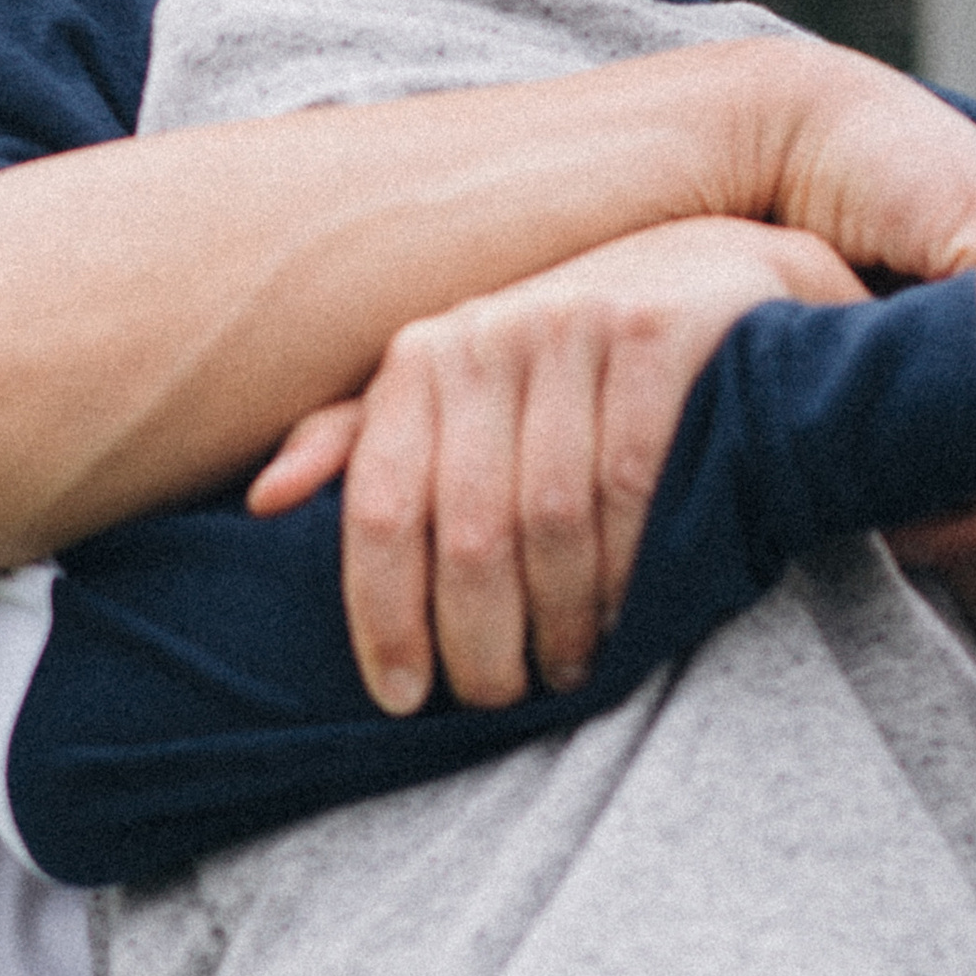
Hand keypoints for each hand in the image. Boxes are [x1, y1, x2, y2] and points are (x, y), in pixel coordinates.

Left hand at [253, 219, 865, 712]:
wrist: (712, 274)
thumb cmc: (567, 363)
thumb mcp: (460, 388)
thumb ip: (363, 440)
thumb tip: (262, 500)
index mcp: (424, 356)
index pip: (383, 506)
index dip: (385, 614)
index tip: (402, 698)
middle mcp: (488, 333)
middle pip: (468, 530)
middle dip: (479, 640)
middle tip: (496, 702)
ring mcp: (574, 326)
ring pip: (551, 519)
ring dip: (559, 620)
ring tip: (563, 673)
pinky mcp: (656, 334)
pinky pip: (629, 483)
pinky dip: (624, 568)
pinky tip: (624, 619)